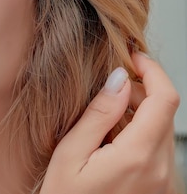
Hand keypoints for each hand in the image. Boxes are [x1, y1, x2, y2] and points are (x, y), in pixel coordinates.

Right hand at [41, 52, 181, 193]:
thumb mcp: (71, 153)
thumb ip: (98, 114)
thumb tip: (119, 78)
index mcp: (138, 156)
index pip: (164, 99)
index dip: (152, 70)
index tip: (133, 56)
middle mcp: (160, 169)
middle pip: (165, 111)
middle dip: (142, 89)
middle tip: (110, 84)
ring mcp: (163, 180)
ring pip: (163, 129)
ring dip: (141, 111)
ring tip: (106, 114)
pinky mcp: (160, 187)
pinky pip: (159, 148)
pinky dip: (141, 132)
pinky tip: (112, 138)